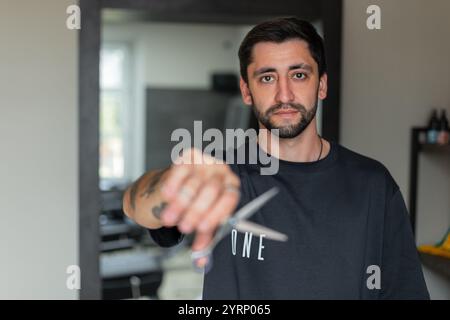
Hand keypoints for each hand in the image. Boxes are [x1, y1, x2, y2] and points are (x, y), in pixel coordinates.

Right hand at [160, 148, 239, 263]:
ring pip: (193, 184)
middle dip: (196, 212)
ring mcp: (206, 161)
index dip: (216, 214)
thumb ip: (204, 238)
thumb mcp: (203, 219)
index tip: (202, 227)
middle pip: (211, 191)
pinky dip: (173, 185)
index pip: (230, 198)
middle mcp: (221, 172)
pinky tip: (167, 196)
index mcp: (231, 186)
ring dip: (180, 205)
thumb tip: (201, 260)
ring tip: (170, 218)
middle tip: (184, 227)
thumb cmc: (195, 203)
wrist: (177, 185)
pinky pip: (180, 170)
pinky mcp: (188, 156)